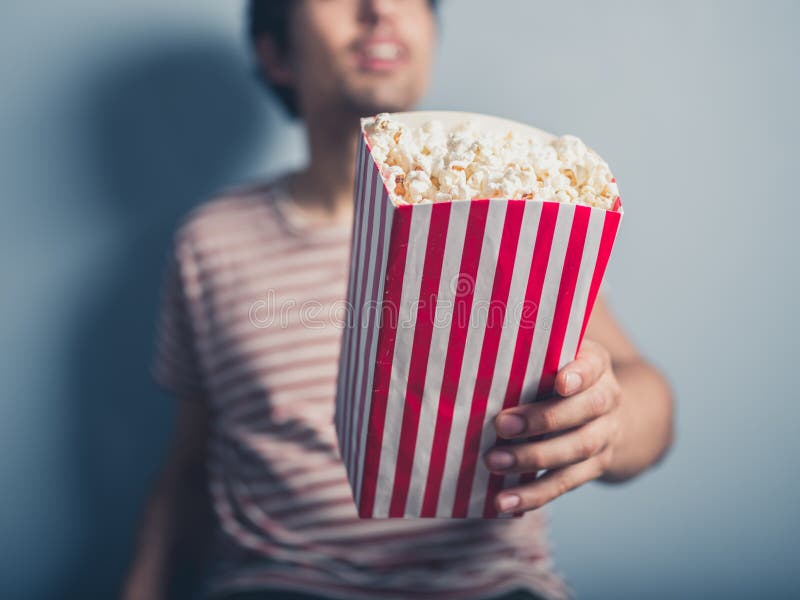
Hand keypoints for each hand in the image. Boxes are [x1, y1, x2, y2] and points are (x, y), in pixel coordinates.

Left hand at [483, 339, 622, 513]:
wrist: (606, 412)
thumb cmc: (560, 373)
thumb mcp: (555, 354)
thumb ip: (531, 352)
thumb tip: (477, 349)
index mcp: (596, 365)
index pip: (593, 365)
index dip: (579, 374)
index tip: (560, 382)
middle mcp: (607, 400)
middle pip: (584, 411)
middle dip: (542, 420)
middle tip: (500, 425)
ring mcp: (603, 437)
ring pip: (575, 451)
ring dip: (532, 459)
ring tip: (494, 463)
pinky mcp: (592, 468)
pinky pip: (564, 484)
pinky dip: (533, 495)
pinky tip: (504, 502)